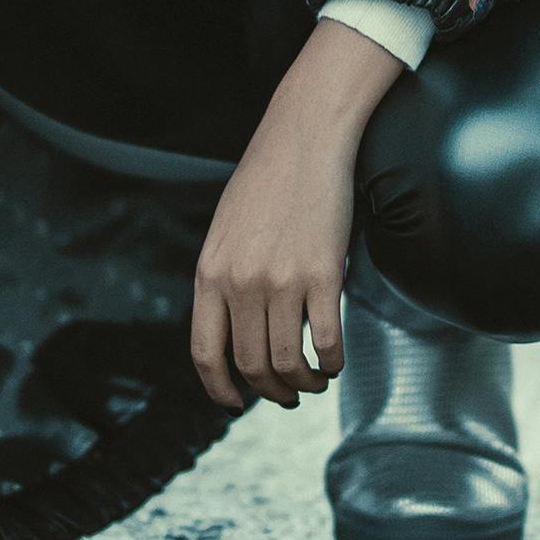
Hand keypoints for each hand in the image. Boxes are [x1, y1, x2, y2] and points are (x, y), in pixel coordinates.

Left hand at [190, 21, 401, 410]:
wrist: (304, 138)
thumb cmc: (268, 179)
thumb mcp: (225, 230)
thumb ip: (224, 277)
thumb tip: (234, 326)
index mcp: (210, 273)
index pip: (205, 352)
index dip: (219, 388)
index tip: (234, 401)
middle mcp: (240, 283)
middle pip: (251, 365)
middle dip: (270, 391)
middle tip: (286, 394)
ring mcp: (281, 281)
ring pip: (288, 363)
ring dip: (304, 384)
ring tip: (315, 380)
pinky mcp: (322, 274)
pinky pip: (327, 341)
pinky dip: (332, 362)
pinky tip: (335, 360)